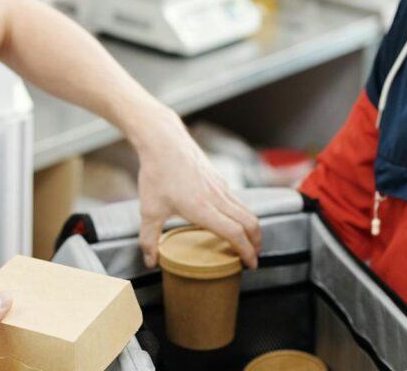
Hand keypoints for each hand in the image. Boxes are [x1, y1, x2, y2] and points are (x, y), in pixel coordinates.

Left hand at [130, 106, 261, 269]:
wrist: (162, 141)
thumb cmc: (156, 173)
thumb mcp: (149, 210)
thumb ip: (149, 239)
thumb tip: (151, 261)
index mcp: (202, 208)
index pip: (235, 233)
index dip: (247, 252)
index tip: (251, 264)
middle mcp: (217, 198)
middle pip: (250, 223)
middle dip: (257, 243)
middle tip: (253, 258)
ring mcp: (220, 187)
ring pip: (246, 211)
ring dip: (252, 229)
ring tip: (246, 242)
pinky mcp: (218, 180)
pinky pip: (237, 201)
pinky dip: (242, 215)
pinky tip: (230, 221)